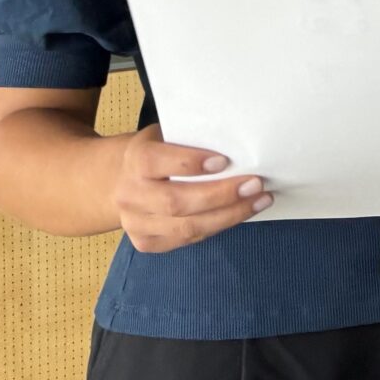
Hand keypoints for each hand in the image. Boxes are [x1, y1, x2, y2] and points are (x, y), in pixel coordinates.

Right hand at [113, 124, 269, 251]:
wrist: (120, 182)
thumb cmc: (158, 153)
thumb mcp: (165, 137)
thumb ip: (190, 140)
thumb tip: (237, 145)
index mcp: (135, 161)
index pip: (156, 162)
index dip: (190, 162)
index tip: (223, 161)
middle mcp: (130, 195)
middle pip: (175, 201)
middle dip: (220, 195)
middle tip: (255, 184)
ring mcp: (135, 223)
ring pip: (185, 227)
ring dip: (228, 215)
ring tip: (258, 201)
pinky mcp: (146, 243)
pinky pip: (187, 240)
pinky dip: (217, 228)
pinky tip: (239, 214)